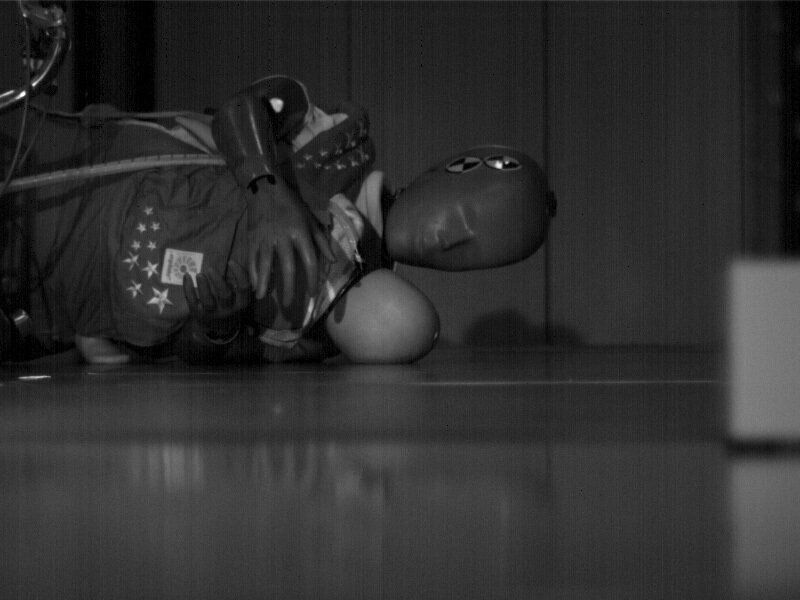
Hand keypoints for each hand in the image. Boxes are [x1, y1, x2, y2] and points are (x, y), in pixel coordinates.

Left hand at [183, 261, 251, 337]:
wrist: (218, 329)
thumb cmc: (229, 306)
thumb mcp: (238, 298)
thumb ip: (237, 284)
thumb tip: (233, 263)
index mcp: (240, 303)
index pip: (243, 288)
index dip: (239, 274)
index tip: (231, 261)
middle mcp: (228, 309)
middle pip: (225, 295)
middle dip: (217, 281)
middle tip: (210, 268)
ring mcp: (212, 313)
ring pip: (208, 301)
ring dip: (203, 286)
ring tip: (199, 274)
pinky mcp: (198, 314)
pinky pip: (193, 301)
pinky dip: (188, 289)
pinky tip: (187, 276)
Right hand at [247, 177, 334, 303]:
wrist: (265, 189)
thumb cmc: (292, 206)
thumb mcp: (311, 220)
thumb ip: (321, 241)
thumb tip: (332, 260)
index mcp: (301, 233)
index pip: (309, 261)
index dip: (311, 280)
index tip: (311, 294)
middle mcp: (283, 238)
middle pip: (287, 267)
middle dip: (288, 287)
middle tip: (288, 303)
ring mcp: (265, 238)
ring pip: (265, 264)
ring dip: (264, 282)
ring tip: (262, 296)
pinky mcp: (252, 238)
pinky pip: (252, 258)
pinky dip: (252, 272)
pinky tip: (254, 284)